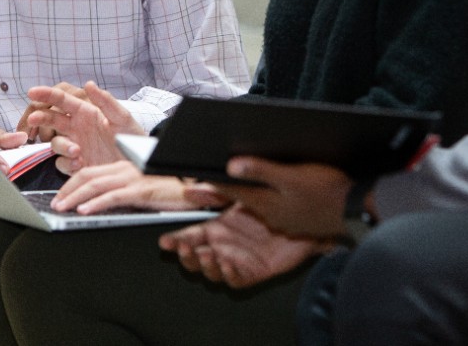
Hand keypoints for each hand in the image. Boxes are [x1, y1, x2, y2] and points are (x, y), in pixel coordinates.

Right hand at [24, 81, 144, 172]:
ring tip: (78, 151)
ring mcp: (75, 145)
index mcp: (86, 113)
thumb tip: (89, 83)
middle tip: (33, 119)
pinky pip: (61, 163)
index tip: (32, 91)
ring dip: (62, 146)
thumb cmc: (132, 138)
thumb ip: (106, 101)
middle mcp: (77, 128)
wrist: (138, 165)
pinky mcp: (76, 163)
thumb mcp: (122, 118)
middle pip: (51, 119)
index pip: (62, 100)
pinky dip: (67, 163)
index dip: (46, 94)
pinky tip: (80, 163)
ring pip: (55, 143)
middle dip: (40, 117)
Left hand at [51, 160, 198, 214]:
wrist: (195, 188)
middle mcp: (125, 170)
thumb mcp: (141, 189)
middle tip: (54, 205)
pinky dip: (96, 203)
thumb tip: (101, 204)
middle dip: (67, 191)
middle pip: (87, 177)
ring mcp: (133, 179)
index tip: (59, 198)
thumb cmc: (170, 190)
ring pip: (95, 185)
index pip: (90, 173)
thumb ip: (123, 192)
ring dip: (74, 198)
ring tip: (61, 209)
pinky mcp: (141, 191)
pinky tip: (84, 211)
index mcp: (124, 167)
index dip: (70, 185)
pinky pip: (113, 196)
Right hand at [159, 203, 326, 287]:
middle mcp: (223, 247)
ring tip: (205, 256)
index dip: (176, 241)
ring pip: (213, 272)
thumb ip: (216, 193)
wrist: (301, 217)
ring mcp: (236, 261)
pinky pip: (237, 279)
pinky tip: (228, 264)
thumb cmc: (270, 206)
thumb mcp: (240, 196)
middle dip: (187, 256)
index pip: (189, 238)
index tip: (166, 242)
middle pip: (196, 258)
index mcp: (216, 230)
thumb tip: (191, 189)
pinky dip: (230, 275)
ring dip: (206, 267)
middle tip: (184, 249)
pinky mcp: (254, 272)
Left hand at [205, 158, 352, 238]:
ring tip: (241, 181)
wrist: (357, 208)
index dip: (213, 184)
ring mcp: (286, 220)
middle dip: (229, 189)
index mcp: (267, 202)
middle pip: (244, 199)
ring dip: (251, 194)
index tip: (194, 179)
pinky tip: (276, 190)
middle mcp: (272, 215)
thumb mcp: (293, 175)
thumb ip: (261, 170)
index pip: (233, 191)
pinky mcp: (298, 221)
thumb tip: (231, 165)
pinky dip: (272, 200)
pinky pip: (278, 209)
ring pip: (261, 204)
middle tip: (208, 181)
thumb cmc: (327, 189)